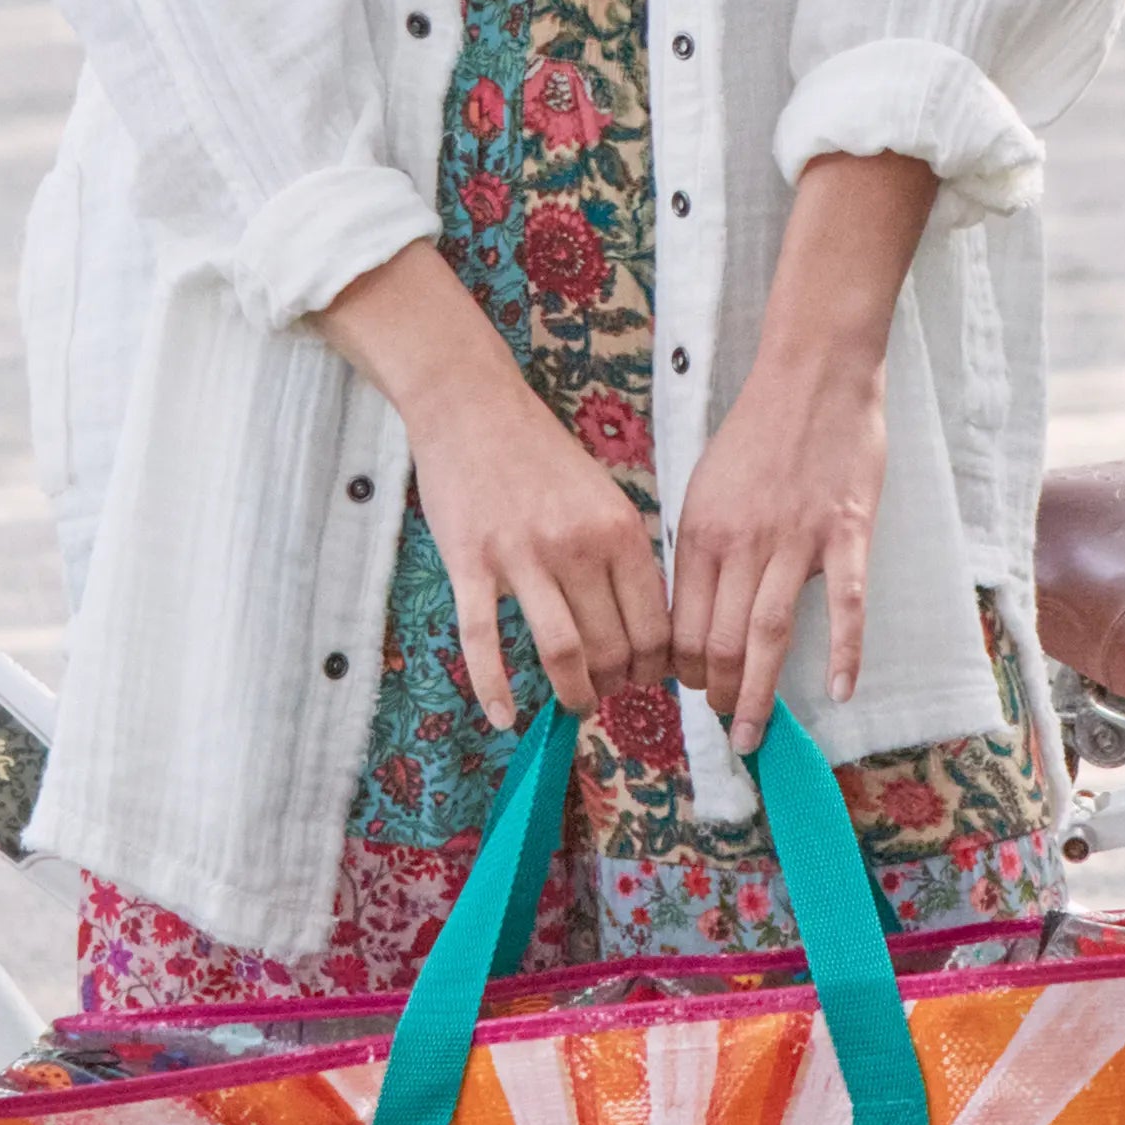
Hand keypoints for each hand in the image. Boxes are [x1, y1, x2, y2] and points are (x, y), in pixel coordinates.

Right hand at [319, 242, 668, 726]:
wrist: (472, 406)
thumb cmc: (541, 456)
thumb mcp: (603, 498)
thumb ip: (623, 558)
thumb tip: (645, 628)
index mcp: (620, 530)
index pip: (653, 624)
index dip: (653, 666)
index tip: (643, 678)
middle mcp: (578, 545)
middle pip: (611, 646)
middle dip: (614, 684)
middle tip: (606, 692)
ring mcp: (522, 556)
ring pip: (562, 651)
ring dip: (574, 692)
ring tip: (576, 704)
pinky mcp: (471, 562)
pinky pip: (483, 639)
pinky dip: (493, 687)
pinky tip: (503, 718)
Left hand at [669, 150, 937, 754]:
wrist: (813, 369)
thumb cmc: (760, 430)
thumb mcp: (707, 488)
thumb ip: (702, 553)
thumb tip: (694, 616)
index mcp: (701, 534)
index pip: (683, 623)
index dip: (684, 669)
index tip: (694, 692)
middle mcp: (741, 543)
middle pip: (719, 641)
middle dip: (717, 693)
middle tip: (727, 725)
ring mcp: (795, 541)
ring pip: (768, 635)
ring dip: (758, 693)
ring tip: (753, 734)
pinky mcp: (845, 533)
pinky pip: (845, 605)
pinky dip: (845, 652)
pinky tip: (841, 691)